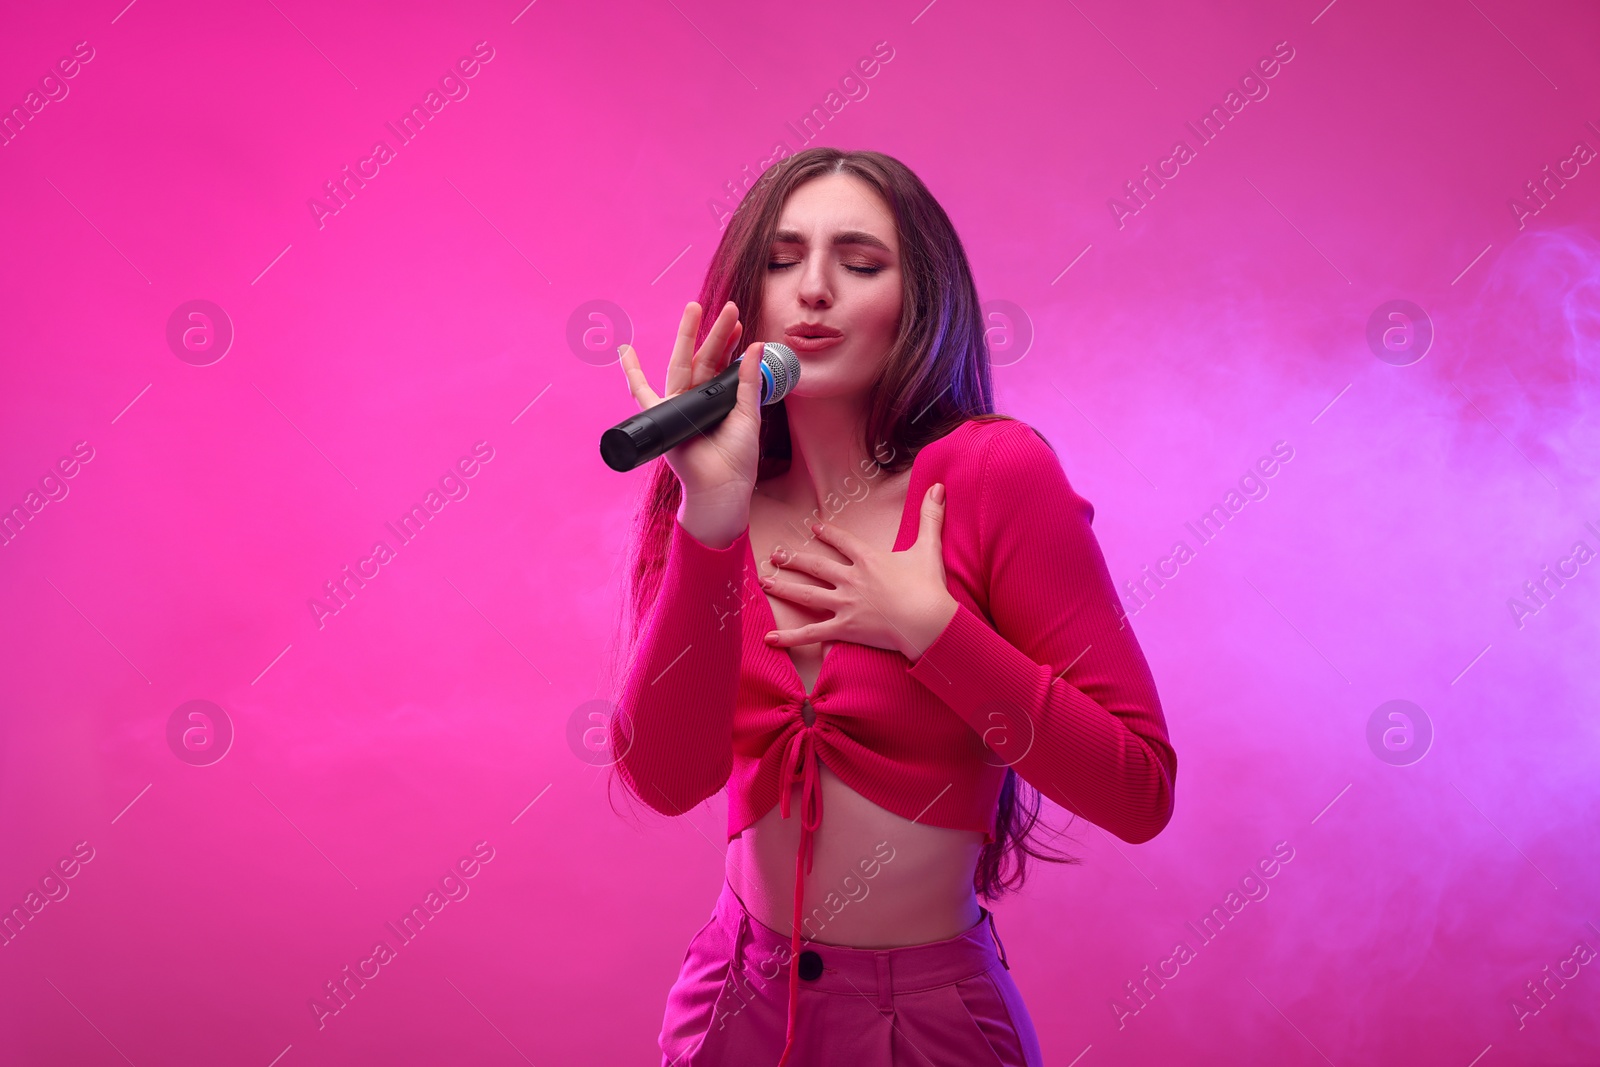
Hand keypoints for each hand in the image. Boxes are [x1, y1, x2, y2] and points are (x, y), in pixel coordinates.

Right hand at [618, 300, 764, 540]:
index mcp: (718, 399)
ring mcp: (678, 406)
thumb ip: (748, 380)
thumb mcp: (748, 414)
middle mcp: (697, 399)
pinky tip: (625, 351)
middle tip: (727, 307)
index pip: (722, 364)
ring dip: (689, 337)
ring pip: (683, 365)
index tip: (738, 322)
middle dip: (714, 332)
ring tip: (694, 309)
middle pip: (705, 358)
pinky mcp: (662, 417)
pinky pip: (642, 393)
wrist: (721, 486)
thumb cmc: (736, 458)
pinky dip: (632, 373)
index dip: (730, 343)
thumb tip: (757, 346)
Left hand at [760, 484, 959, 661]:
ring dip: (783, 587)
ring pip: (806, 594)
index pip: (842, 542)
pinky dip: (791, 637)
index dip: (827, 533)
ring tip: (765, 582)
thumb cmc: (929, 587)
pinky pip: (812, 633)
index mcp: (868, 559)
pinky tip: (770, 639)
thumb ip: (931, 517)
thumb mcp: (929, 548)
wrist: (928, 621)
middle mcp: (851, 579)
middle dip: (793, 559)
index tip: (813, 527)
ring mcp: (845, 604)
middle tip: (775, 555)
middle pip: (816, 566)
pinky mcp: (845, 628)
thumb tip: (939, 486)